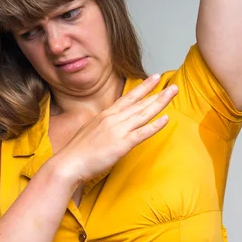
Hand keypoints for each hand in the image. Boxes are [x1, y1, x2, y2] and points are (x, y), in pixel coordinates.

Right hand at [52, 74, 176, 185]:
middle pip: (139, 103)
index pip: (128, 98)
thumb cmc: (78, 150)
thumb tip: (111, 123)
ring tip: (172, 93)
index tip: (154, 78)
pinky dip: (154, 125)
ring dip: (159, 103)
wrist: (69, 162)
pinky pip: (141, 133)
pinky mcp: (121, 144)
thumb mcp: (91, 129)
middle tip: (172, 85)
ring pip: (143, 114)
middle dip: (157, 92)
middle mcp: (113, 119)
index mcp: (106, 115)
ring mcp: (118, 130)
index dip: (143, 88)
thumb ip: (104, 124)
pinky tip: (165, 119)